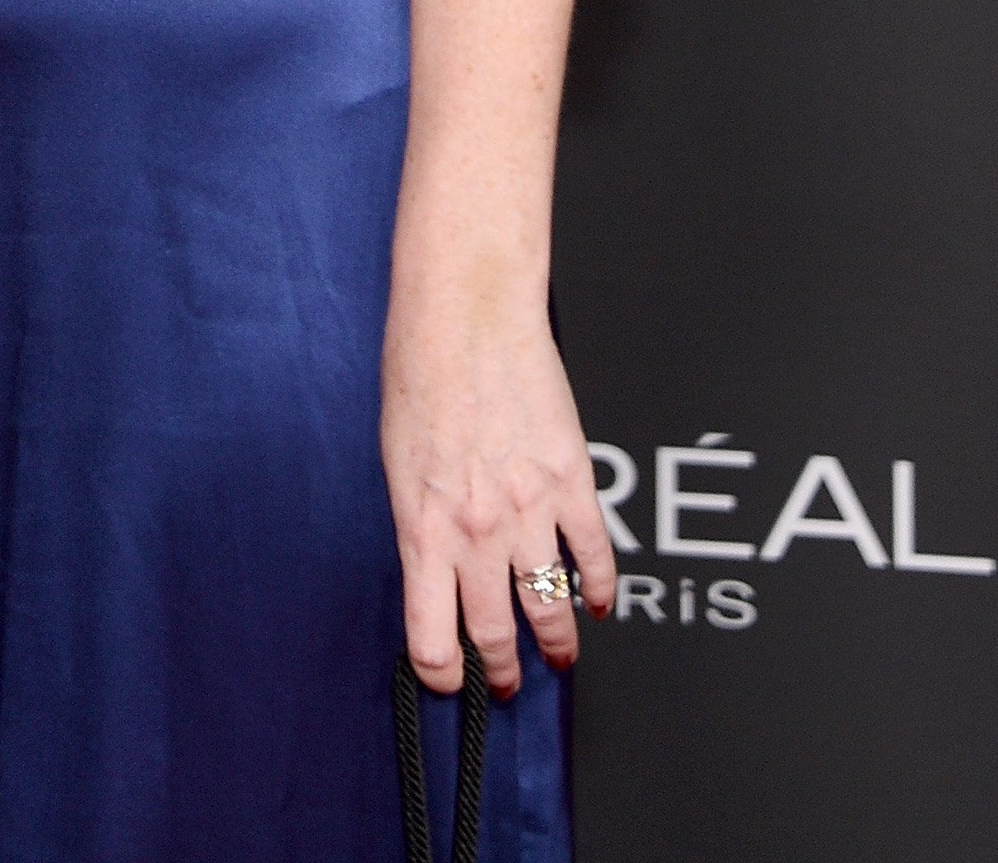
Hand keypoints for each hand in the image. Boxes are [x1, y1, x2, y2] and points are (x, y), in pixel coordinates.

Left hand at [380, 282, 614, 696]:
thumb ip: (421, 519)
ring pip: (550, 607)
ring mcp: (528, 509)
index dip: (442, 673)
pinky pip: (594, 555)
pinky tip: (596, 602)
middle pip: (495, 633)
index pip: (430, 637)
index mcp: (422, 526)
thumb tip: (436, 568)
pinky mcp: (571, 481)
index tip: (450, 680)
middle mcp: (476, 530)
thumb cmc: (419, 372)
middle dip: (503, 671)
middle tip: (509, 684)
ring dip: (556, 642)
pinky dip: (599, 588)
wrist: (465, 314)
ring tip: (559, 655)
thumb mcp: (398, 461)